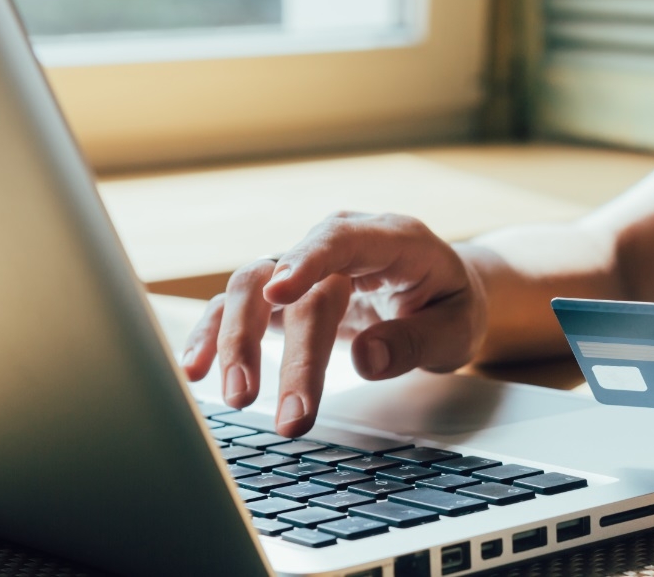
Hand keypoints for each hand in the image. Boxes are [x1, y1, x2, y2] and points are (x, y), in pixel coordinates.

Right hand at [179, 212, 486, 435]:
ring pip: (252, 288)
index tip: (281, 293)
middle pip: (292, 280)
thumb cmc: (450, 306)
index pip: (342, 239)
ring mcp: (306, 266)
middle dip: (285, 349)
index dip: (309, 260)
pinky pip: (240, 306)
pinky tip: (196, 369)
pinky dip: (215, 335)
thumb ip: (417, 341)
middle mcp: (339, 244)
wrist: (443, 295)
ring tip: (237, 398)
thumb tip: (366, 360)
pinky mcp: (284, 293)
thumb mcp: (457, 327)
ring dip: (237, 341)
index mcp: (391, 240)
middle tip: (290, 415)